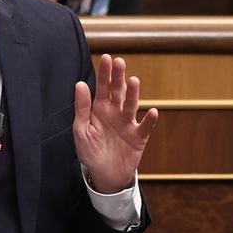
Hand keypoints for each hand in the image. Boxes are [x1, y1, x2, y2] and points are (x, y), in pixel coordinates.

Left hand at [73, 54, 158, 193]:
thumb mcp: (81, 129)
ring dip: (133, 94)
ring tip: (134, 81)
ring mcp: (128, 124)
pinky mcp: (138, 137)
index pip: (102, 87)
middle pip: (118, 92)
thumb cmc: (91, 151)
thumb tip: (79, 84)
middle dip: (118, 77)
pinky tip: (153, 111)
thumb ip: (81, 107)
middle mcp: (115, 112)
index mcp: (100, 109)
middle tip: (119, 61)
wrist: (104, 175)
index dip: (104, 73)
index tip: (106, 57)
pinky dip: (150, 120)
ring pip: (131, 105)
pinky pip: (144, 127)